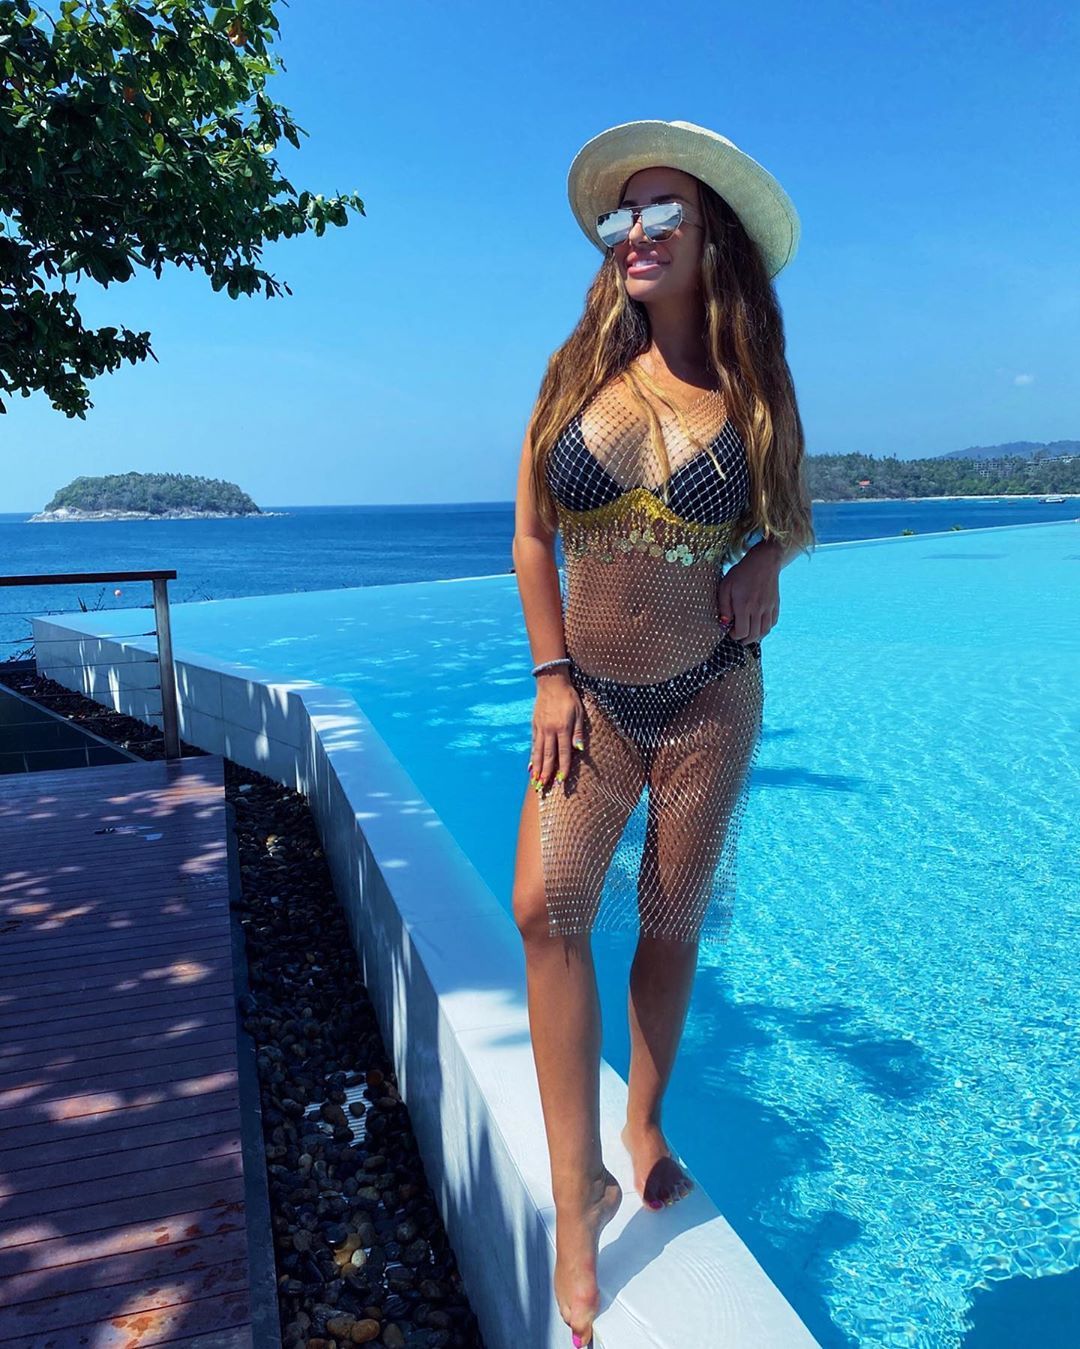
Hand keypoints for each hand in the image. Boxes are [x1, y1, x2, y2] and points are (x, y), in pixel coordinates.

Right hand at [529, 673, 585, 793]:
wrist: (551, 683)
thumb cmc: (569, 698)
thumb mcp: (579, 712)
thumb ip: (579, 731)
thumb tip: (579, 749)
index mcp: (563, 727)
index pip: (563, 752)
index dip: (562, 767)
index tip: (561, 780)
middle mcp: (549, 730)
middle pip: (548, 755)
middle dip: (546, 773)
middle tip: (544, 788)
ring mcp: (540, 728)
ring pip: (538, 752)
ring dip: (537, 769)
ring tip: (535, 782)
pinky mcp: (534, 726)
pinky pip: (534, 745)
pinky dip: (533, 757)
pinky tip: (531, 766)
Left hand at [717, 541, 780, 643]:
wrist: (764, 561)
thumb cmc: (741, 573)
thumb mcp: (725, 586)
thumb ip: (724, 607)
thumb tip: (724, 623)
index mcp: (744, 606)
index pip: (742, 632)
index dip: (735, 636)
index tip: (730, 631)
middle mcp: (758, 609)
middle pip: (753, 635)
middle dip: (744, 640)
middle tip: (738, 637)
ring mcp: (769, 607)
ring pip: (765, 631)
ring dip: (755, 637)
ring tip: (748, 635)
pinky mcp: (776, 605)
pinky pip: (772, 623)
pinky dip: (765, 629)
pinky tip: (758, 626)